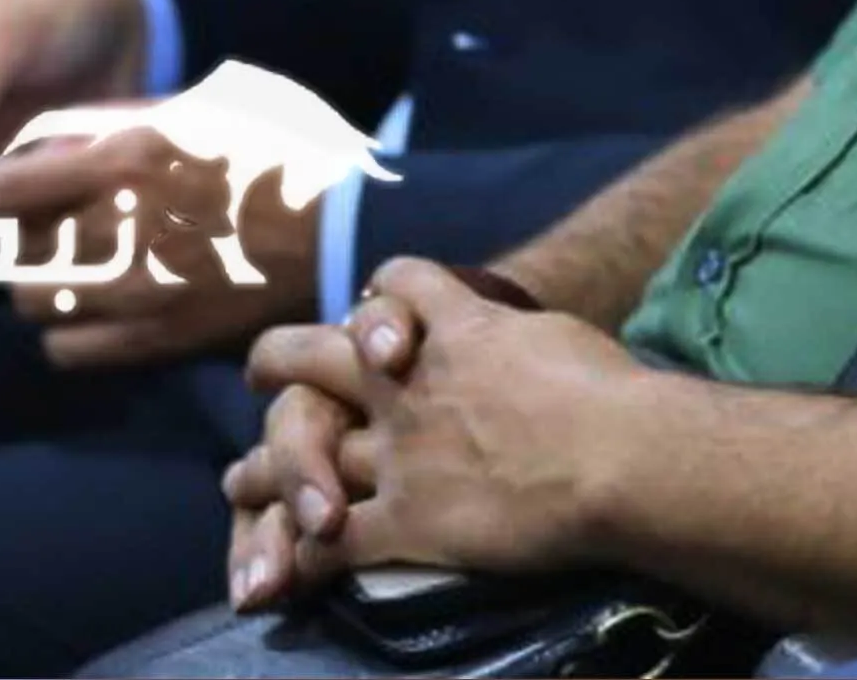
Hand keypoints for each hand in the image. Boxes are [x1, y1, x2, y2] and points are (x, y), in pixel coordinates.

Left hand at [0, 122, 321, 369]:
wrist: (338, 230)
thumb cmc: (272, 153)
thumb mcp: (196, 109)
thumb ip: (112, 126)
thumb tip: (43, 149)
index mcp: (127, 160)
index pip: (1, 190)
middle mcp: (117, 229)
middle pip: (12, 253)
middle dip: (19, 239)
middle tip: (40, 229)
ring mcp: (133, 293)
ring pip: (32, 303)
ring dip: (41, 285)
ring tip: (71, 269)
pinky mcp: (153, 340)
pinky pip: (66, 350)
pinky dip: (69, 332)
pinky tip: (97, 309)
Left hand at [225, 270, 637, 604]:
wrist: (620, 457)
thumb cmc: (612, 392)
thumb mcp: (558, 337)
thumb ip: (516, 341)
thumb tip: (518, 346)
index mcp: (458, 329)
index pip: (399, 284)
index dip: (380, 295)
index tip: (374, 313)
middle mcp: (411, 384)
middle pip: (317, 355)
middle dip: (279, 359)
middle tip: (259, 368)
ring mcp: (402, 453)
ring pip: (303, 453)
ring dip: (265, 471)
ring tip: (237, 482)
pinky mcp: (409, 522)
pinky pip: (333, 544)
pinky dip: (302, 560)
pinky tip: (287, 573)